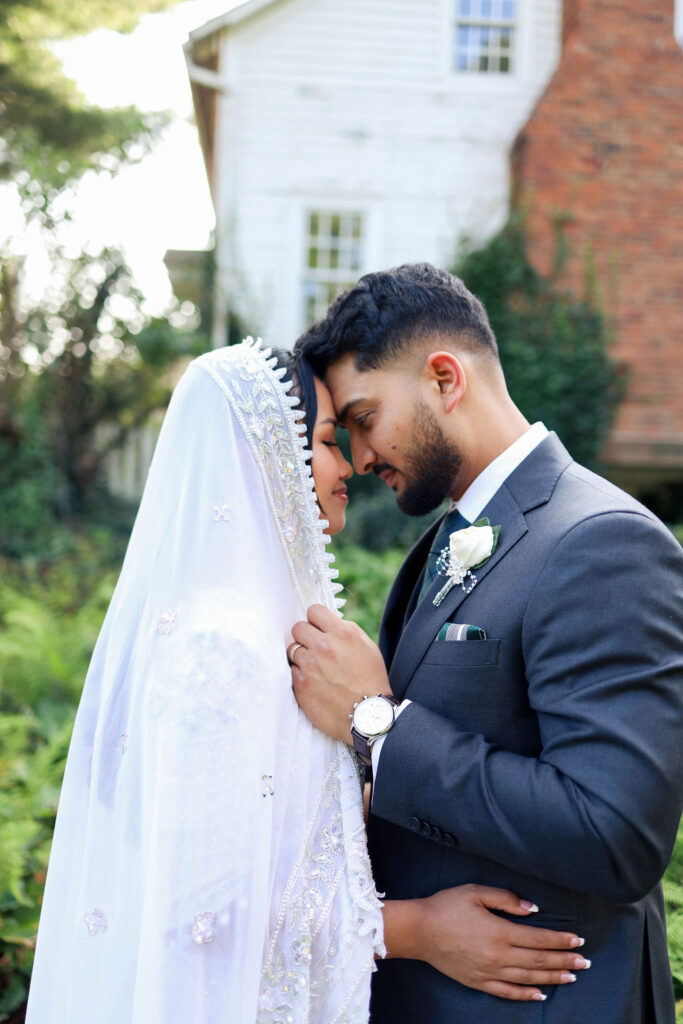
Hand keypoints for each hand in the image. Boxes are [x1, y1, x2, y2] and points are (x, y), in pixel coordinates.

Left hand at [289, 604, 392, 742]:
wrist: (367, 715)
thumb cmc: (371, 680)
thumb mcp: (366, 646)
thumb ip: (344, 630)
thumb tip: (325, 624)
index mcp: (342, 633)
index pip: (314, 611)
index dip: (316, 620)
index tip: (319, 629)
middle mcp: (323, 645)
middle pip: (298, 627)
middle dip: (305, 636)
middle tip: (314, 648)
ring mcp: (309, 665)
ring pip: (292, 649)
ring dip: (301, 656)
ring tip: (315, 668)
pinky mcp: (300, 684)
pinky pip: (291, 669)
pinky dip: (300, 674)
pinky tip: (314, 682)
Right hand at [384, 884, 589, 1001]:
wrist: (419, 930)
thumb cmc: (446, 906)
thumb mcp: (476, 892)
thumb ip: (506, 899)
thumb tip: (533, 909)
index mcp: (499, 931)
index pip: (538, 938)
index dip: (560, 940)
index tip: (578, 941)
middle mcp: (498, 956)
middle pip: (538, 961)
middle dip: (564, 961)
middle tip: (585, 963)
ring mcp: (489, 972)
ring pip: (528, 978)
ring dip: (552, 977)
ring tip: (571, 977)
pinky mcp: (478, 982)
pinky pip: (508, 992)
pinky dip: (526, 994)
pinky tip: (541, 994)